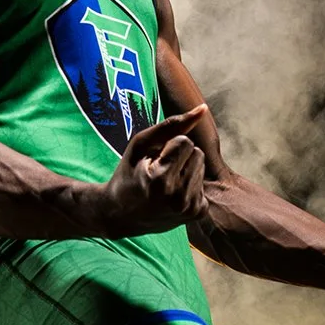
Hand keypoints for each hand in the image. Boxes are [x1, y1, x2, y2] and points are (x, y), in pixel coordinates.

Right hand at [100, 105, 208, 236]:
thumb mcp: (141, 145)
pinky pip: (204, 183)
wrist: (120, 215)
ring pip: (202, 167)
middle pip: (198, 153)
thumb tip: (203, 109)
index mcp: (161, 180)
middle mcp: (178, 197)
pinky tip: (173, 195)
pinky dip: (190, 185)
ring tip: (166, 183)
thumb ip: (171, 125)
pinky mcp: (197, 213)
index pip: (185, 142)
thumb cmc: (129, 174)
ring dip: (186, 169)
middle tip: (160, 172)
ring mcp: (189, 208)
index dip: (169, 146)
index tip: (153, 162)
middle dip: (181, 157)